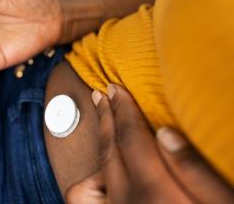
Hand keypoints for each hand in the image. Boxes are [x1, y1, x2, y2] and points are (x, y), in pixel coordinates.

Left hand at [66, 85, 233, 202]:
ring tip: (101, 121)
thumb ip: (195, 171)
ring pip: (94, 172)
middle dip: (105, 117)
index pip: (130, 138)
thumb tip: (165, 132)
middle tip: (101, 93)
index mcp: (154, 193)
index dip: (122, 109)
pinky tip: (101, 174)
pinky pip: (85, 201)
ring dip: (99, 144)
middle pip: (109, 149)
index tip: (114, 87)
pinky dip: (89, 184)